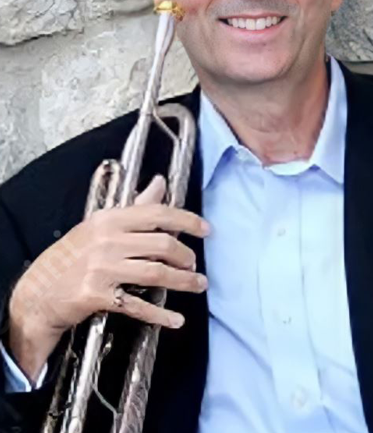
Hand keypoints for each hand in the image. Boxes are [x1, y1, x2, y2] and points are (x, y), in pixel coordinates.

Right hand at [7, 175, 209, 381]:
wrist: (38, 292)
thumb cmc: (72, 256)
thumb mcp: (100, 224)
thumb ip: (135, 206)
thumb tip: (160, 183)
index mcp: (110, 219)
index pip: (157, 213)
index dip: (187, 221)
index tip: (206, 229)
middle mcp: (107, 240)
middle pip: (162, 245)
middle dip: (186, 256)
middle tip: (195, 264)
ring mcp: (102, 268)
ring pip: (156, 273)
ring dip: (183, 281)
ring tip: (197, 285)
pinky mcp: (97, 295)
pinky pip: (137, 305)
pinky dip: (160, 314)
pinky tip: (175, 318)